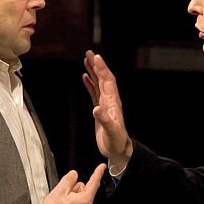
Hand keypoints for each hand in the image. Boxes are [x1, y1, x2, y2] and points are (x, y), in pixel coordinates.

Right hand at [41, 163, 106, 203]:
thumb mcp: (59, 190)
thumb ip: (69, 179)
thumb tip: (74, 174)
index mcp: (85, 200)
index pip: (94, 182)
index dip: (98, 172)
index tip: (102, 166)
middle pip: (85, 188)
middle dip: (75, 187)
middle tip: (64, 193)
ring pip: (81, 194)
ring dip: (72, 194)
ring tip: (62, 201)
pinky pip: (79, 200)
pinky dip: (72, 199)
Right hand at [82, 50, 132, 169]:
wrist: (118, 150)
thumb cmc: (116, 142)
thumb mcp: (111, 132)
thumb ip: (104, 120)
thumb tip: (96, 109)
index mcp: (113, 103)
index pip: (107, 81)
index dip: (102, 69)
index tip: (96, 57)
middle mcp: (110, 101)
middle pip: (103, 78)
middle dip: (97, 65)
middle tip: (89, 53)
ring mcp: (105, 104)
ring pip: (98, 83)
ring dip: (93, 71)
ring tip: (86, 60)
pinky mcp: (100, 110)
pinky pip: (94, 92)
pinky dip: (90, 83)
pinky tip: (85, 77)